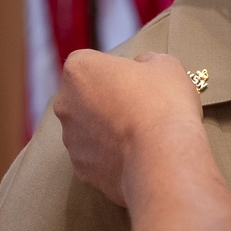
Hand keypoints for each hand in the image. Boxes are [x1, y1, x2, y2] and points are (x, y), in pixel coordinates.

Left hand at [54, 50, 201, 205]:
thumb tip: (142, 67)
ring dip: (108, 129)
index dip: (116, 71)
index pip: (91, 63)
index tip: (137, 82)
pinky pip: (96, 158)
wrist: (164, 157)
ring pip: (88, 129)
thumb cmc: (164, 103)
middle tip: (140, 107)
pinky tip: (137, 156)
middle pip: (84, 97)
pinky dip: (112, 156)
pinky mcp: (82, 169)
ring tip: (141, 135)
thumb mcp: (165, 65)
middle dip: (107, 100)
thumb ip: (146, 61)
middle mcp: (65, 103)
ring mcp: (71, 140)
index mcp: (79, 69)